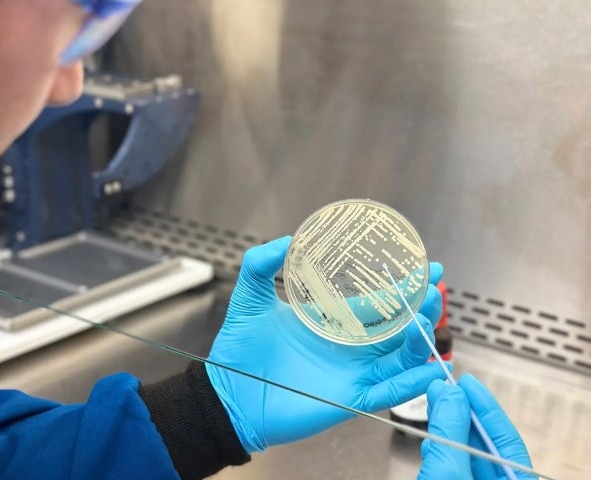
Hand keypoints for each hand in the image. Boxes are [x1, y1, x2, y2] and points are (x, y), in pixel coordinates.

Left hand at [206, 236, 446, 452]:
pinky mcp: (350, 399)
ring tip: (428, 318)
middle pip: (396, 327)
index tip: (425, 267)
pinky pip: (388, 391)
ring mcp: (352, 373)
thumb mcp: (250, 297)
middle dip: (419, 308)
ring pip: (399, 357)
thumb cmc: (238, 348)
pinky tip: (430, 369)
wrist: (228, 391)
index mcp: (330, 321)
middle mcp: (347, 346)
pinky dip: (411, 383)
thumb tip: (287, 239)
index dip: (400, 286)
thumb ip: (262, 264)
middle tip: (435, 288)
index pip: (374, 301)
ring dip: (419, 340)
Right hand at [418, 375, 534, 479]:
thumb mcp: (447, 472)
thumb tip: (452, 394)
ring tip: (434, 402)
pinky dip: (440, 446)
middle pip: (484, 443)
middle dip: (462, 413)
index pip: (507, 439)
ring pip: (465, 451)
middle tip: (445, 388)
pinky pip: (450, 463)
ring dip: (447, 426)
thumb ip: (452, 433)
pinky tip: (430, 435)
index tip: (467, 382)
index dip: (486, 407)